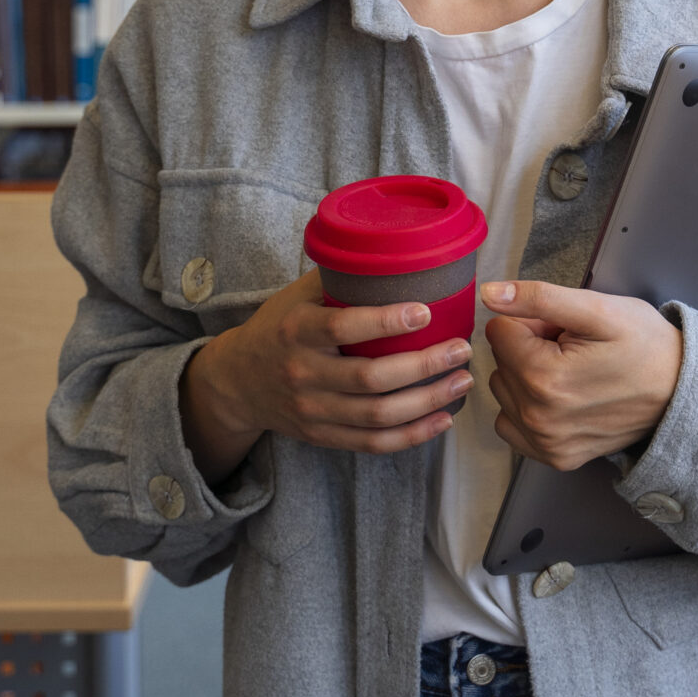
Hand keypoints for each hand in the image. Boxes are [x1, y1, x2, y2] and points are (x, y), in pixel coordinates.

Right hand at [180, 270, 473, 484]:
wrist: (236, 382)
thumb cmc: (277, 327)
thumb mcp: (296, 296)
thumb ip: (338, 278)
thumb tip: (396, 252)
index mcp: (296, 331)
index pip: (343, 328)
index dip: (386, 322)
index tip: (425, 311)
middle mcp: (303, 374)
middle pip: (371, 378)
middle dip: (424, 366)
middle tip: (461, 349)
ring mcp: (313, 411)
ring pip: (378, 416)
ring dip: (428, 401)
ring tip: (462, 381)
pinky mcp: (322, 437)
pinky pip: (373, 443)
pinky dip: (412, 435)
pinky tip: (442, 419)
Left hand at [481, 280, 683, 471]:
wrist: (680, 391)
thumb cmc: (644, 345)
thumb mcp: (597, 308)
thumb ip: (538, 298)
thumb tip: (489, 294)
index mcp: (544, 377)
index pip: (500, 331)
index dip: (533, 323)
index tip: (565, 331)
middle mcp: (538, 418)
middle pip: (501, 362)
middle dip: (530, 348)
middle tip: (573, 349)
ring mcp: (546, 443)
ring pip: (504, 391)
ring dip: (528, 377)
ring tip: (572, 372)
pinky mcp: (556, 457)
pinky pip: (512, 425)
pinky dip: (527, 409)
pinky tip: (559, 399)